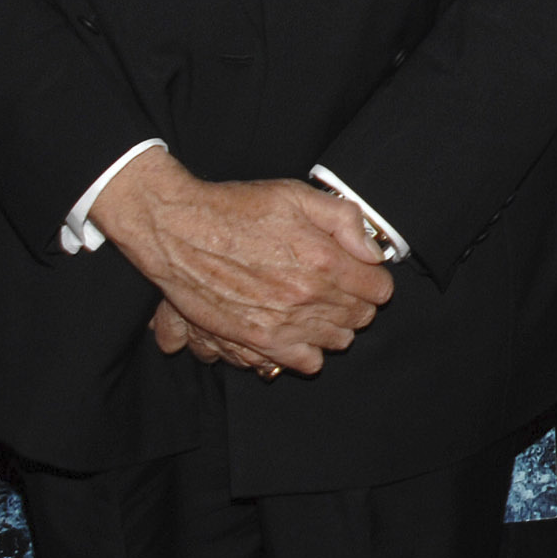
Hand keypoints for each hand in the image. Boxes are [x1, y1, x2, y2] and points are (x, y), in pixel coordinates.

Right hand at [91, 147, 393, 375]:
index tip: (363, 273)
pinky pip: (305, 362)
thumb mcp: (298, 195)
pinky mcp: (256, 341)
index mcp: (323, 260)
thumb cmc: (237, 209)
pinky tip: (300, 330)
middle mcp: (306, 297)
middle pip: (361, 317)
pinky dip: (309, 350)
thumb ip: (345, 220)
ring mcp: (282, 323)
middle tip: (340, 287)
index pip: (379, 289)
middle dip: (357, 302)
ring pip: (338, 341)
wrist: (178, 231)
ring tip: (318, 307)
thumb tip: (373, 252)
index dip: (374, 279)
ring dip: (335, 326)